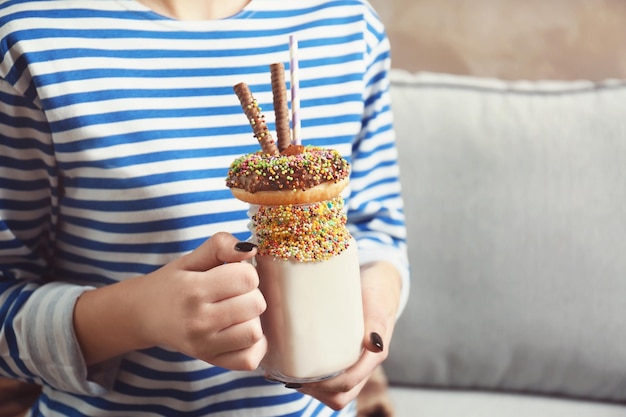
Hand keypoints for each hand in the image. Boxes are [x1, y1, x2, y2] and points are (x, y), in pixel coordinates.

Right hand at [139, 233, 267, 369]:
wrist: (144, 315)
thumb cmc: (173, 284)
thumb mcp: (191, 258)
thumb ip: (220, 245)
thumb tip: (251, 249)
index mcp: (194, 289)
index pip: (247, 278)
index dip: (245, 272)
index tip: (231, 275)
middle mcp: (198, 321)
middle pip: (255, 304)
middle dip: (250, 294)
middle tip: (234, 293)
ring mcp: (204, 345)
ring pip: (254, 332)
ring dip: (252, 319)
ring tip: (236, 312)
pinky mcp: (210, 361)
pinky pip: (249, 359)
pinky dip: (253, 346)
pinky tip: (240, 331)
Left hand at [289, 261, 401, 409]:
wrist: (380, 283)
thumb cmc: (375, 292)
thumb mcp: (374, 302)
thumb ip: (375, 322)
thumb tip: (374, 344)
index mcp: (373, 355)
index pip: (349, 383)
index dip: (325, 386)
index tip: (301, 376)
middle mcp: (364, 364)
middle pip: (341, 395)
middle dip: (315, 391)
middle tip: (291, 377)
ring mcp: (355, 363)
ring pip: (335, 393)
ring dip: (312, 389)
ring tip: (288, 374)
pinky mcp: (345, 357)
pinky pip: (331, 379)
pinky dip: (312, 381)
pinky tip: (293, 367)